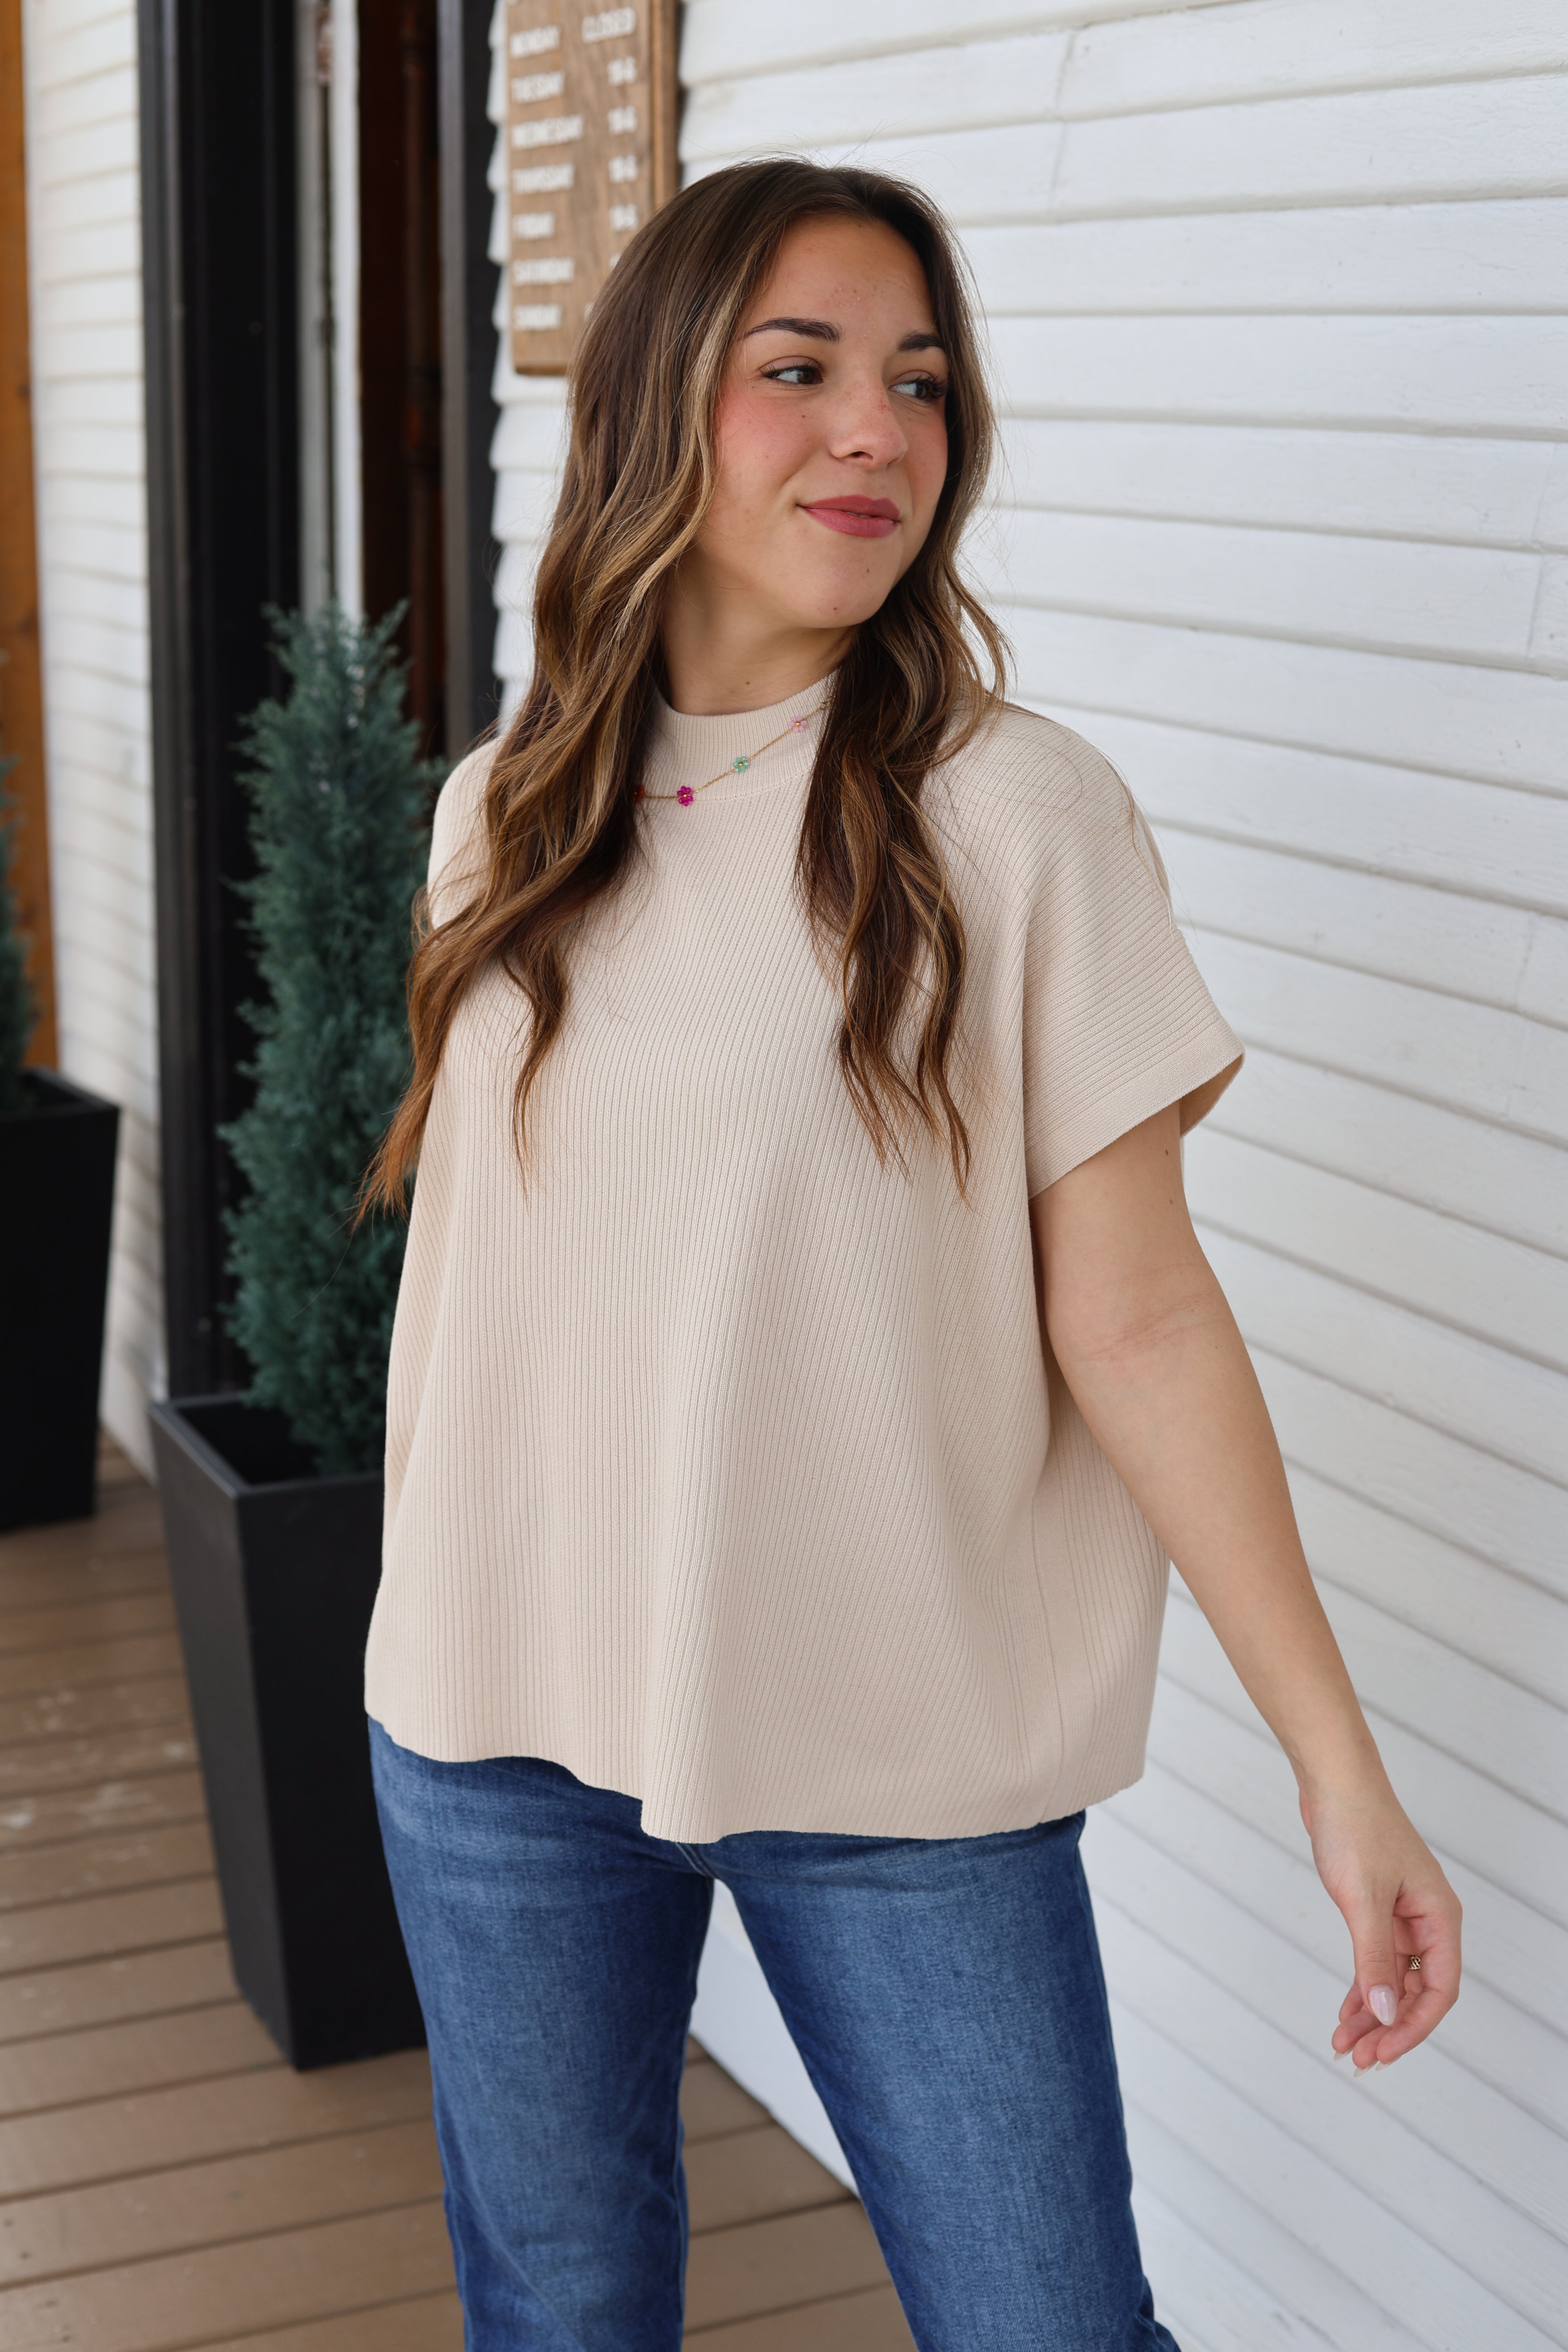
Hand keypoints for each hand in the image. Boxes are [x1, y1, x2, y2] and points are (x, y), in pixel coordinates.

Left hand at [1300, 1779, 1461, 2072]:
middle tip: (1358, 2058)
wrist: (1333, 1782)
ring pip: (1393, 1980)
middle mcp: (1428, 1921)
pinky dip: (1362, 1987)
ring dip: (1372, 2013)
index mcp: (1440, 1918)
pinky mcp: (1378, 1909)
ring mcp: (1403, 1916)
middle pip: (1417, 1992)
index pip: (1439, 1990)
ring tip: (1345, 2045)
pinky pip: (1376, 1961)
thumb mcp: (1364, 1900)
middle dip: (1389, 2028)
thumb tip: (1385, 2012)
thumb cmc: (1355, 1828)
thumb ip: (1374, 1958)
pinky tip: (1347, 2013)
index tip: (1383, 2052)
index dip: (1413, 2028)